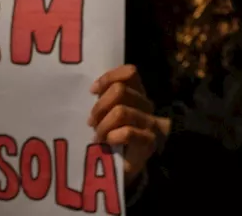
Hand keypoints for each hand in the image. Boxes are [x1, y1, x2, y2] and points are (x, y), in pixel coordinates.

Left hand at [89, 65, 158, 185]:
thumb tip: (94, 89)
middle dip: (100, 106)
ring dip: (103, 125)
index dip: (109, 78)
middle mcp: (146, 105)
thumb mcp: (108, 113)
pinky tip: (107, 143)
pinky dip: (112, 137)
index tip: (92, 91)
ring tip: (97, 136)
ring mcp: (150, 123)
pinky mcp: (149, 142)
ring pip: (120, 111)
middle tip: (91, 122)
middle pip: (120, 90)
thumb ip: (106, 98)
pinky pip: (127, 132)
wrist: (124, 168)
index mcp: (137, 94)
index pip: (130, 73)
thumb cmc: (112, 138)